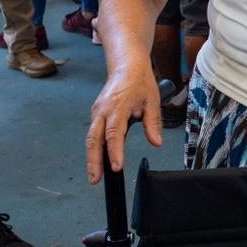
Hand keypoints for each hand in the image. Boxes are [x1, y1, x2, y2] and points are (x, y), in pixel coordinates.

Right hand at [85, 65, 163, 182]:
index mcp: (117, 107)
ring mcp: (97, 113)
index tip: (116, 166)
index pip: (114, 133)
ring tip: (94, 176)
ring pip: (90, 138)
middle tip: (95, 179)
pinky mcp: (96, 115)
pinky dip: (94, 148)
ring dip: (91, 157)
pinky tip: (98, 161)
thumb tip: (156, 142)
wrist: (127, 67)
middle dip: (93, 161)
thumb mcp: (152, 101)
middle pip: (94, 139)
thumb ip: (153, 124)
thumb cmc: (140, 82)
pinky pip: (93, 134)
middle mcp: (102, 111)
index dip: (114, 151)